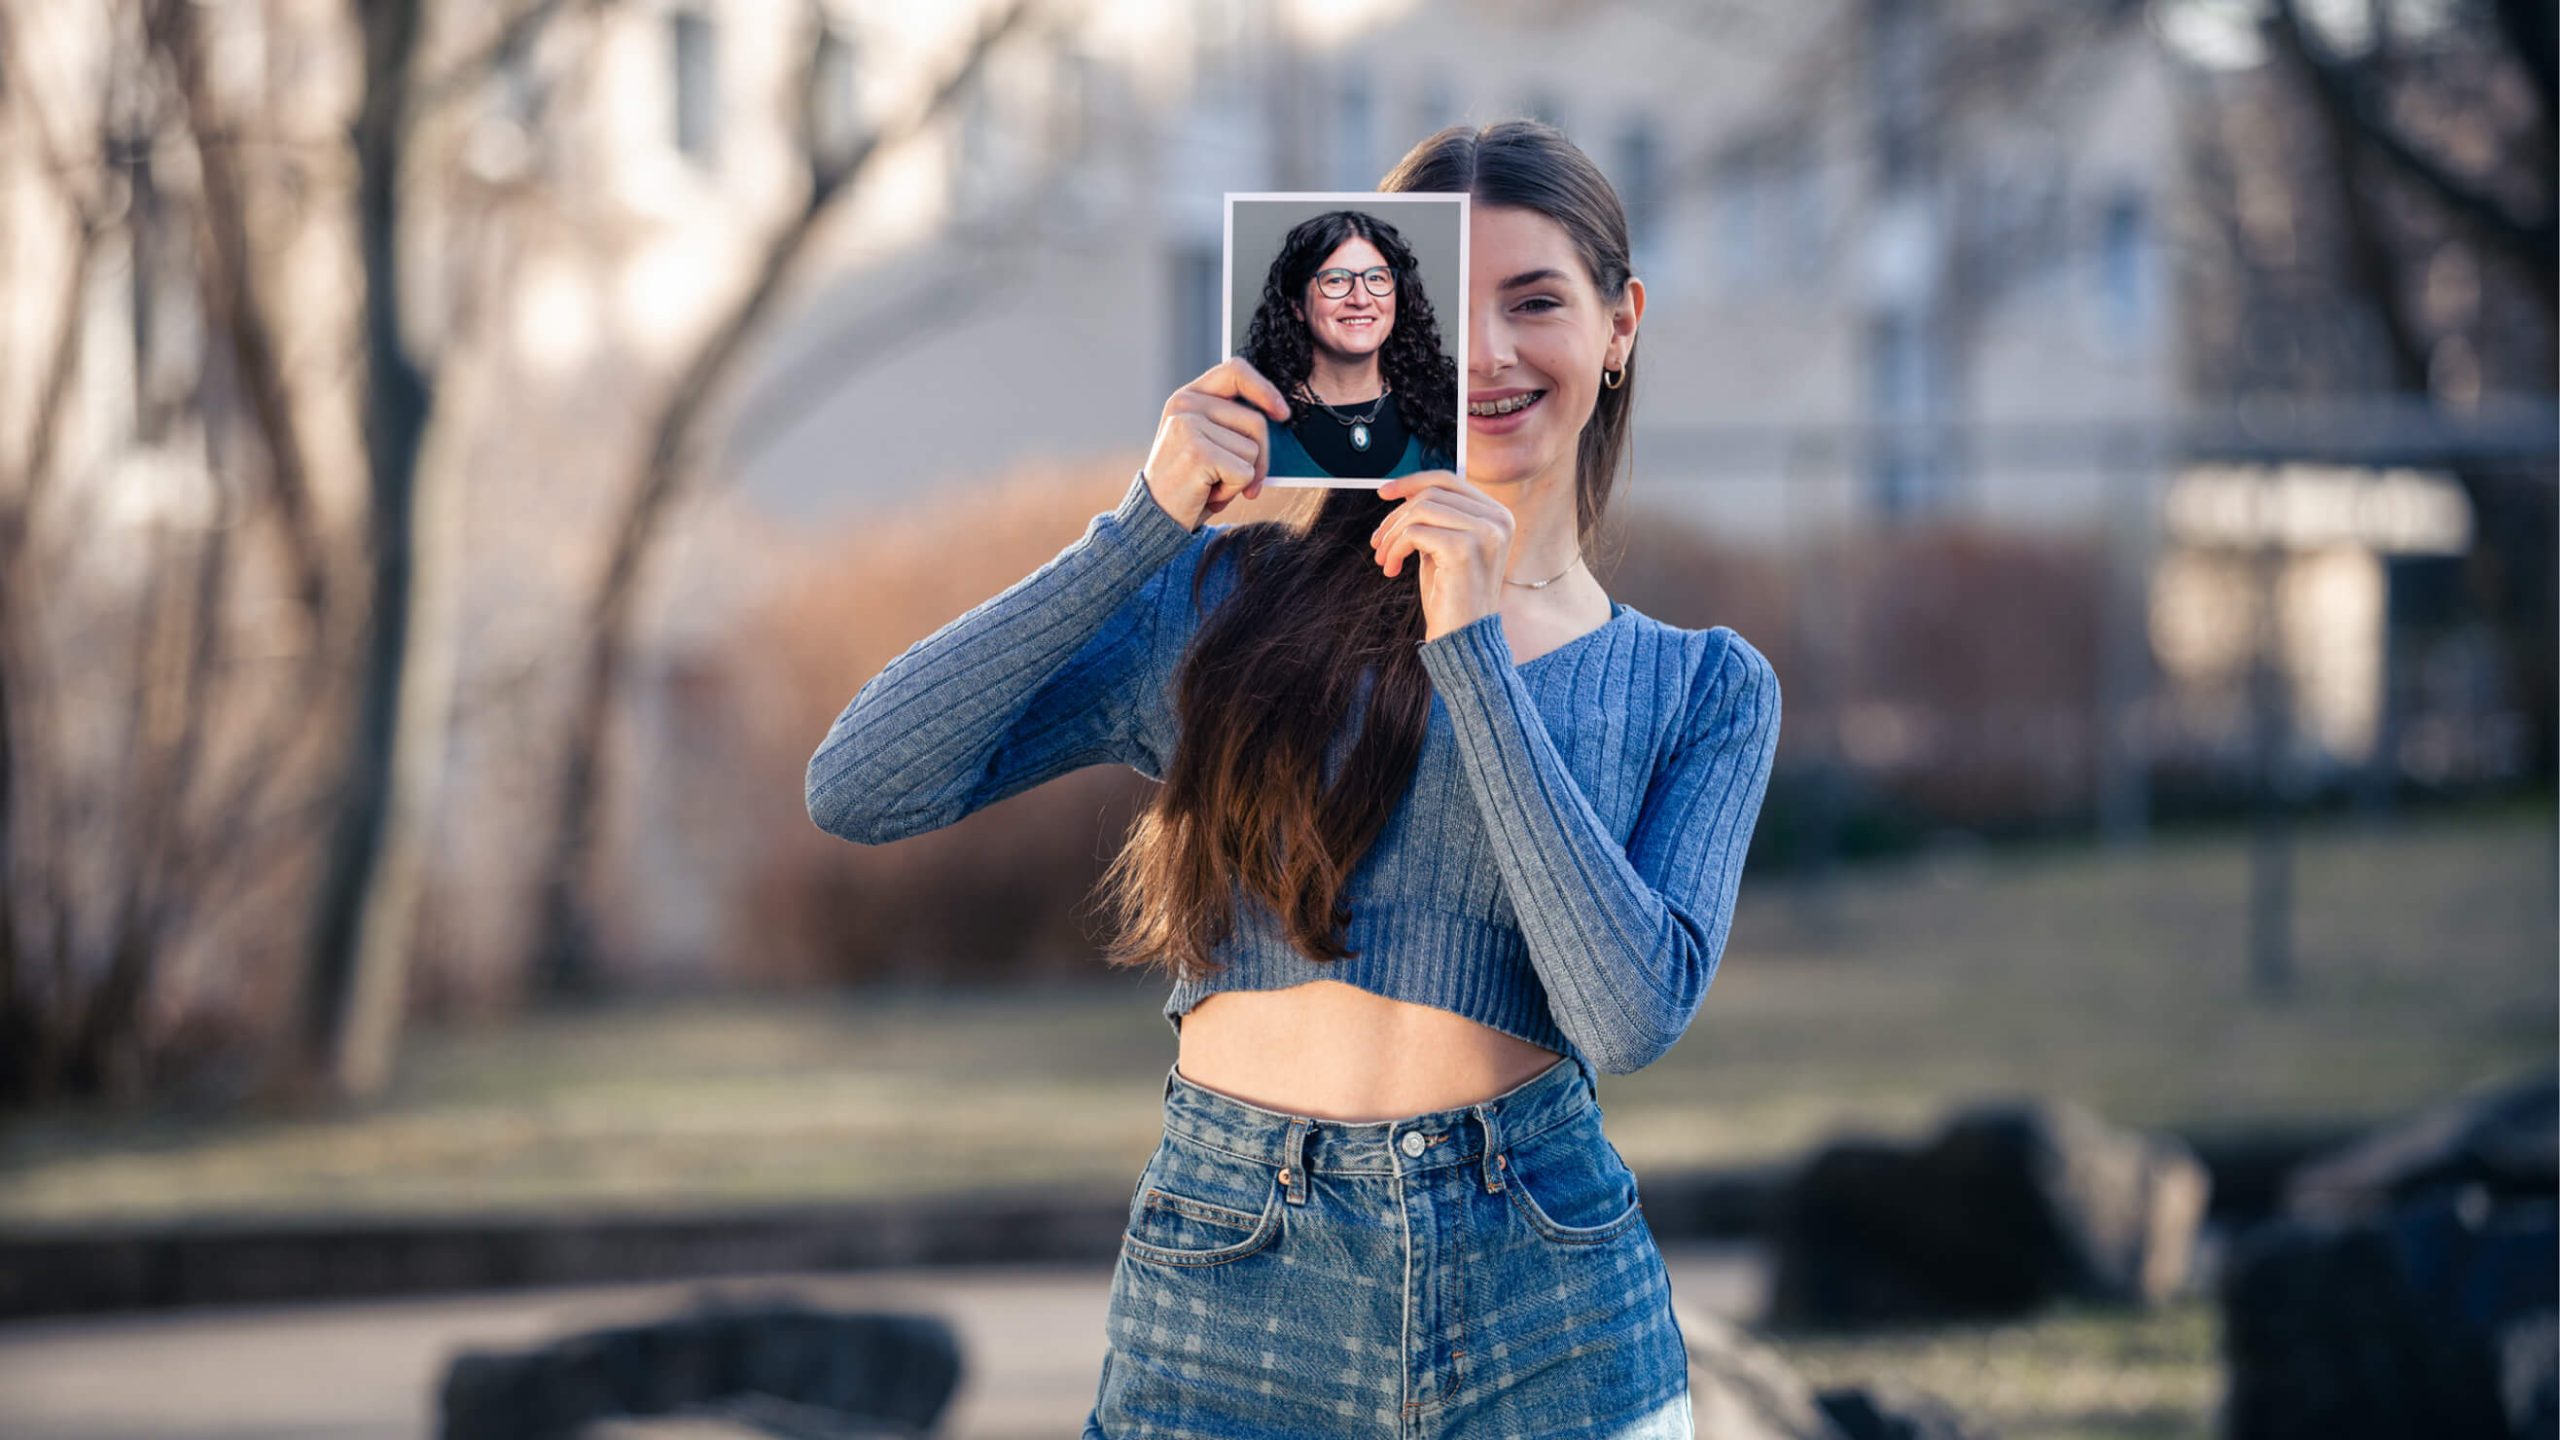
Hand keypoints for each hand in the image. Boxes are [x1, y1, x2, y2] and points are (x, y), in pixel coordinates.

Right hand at [1141, 357, 1290, 529]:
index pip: (1234, 370)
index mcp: (1187, 397)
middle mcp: (1185, 405)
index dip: (1264, 389)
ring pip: (1253, 450)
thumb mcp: (1208, 442)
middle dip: (1259, 457)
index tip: (1282, 414)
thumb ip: (1233, 424)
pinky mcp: (1198, 453)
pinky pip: (1245, 472)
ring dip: (1241, 478)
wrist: (1156, 517)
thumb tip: (1280, 416)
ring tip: (1211, 484)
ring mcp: (1189, 427)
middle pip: (1256, 421)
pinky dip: (1233, 491)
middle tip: (1239, 479)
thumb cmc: (1190, 482)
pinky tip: (1208, 494)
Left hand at [1369, 470, 1512, 642]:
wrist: (1464, 640)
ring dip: (1392, 534)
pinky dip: (1396, 548)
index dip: (1412, 483)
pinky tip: (1392, 569)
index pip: (1449, 480)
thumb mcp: (1443, 548)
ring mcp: (1485, 533)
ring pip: (1420, 509)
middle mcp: (1498, 520)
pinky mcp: (1464, 548)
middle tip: (1378, 543)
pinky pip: (1415, 531)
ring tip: (1385, 559)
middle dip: (1395, 516)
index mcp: (1498, 516)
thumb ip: (1434, 520)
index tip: (1384, 493)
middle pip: (1431, 493)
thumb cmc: (1452, 597)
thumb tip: (1404, 493)